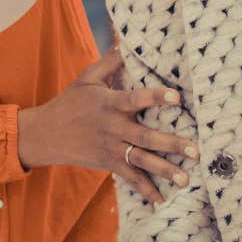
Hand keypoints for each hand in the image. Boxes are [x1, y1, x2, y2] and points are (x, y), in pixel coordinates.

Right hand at [16, 48, 196, 203]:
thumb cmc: (71, 101)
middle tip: (195, 151)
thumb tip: (126, 40)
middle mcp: (114, 128)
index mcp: (110, 104)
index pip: (136, 99)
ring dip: (165, 171)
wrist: (45, 134)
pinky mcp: (109, 164)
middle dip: (172, 145)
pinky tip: (162, 201)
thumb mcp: (88, 78)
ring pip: (142, 161)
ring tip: (185, 180)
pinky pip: (130, 178)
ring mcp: (112, 148)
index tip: (177, 97)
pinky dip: (146, 190)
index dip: (156, 97)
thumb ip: (110, 61)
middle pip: (146, 137)